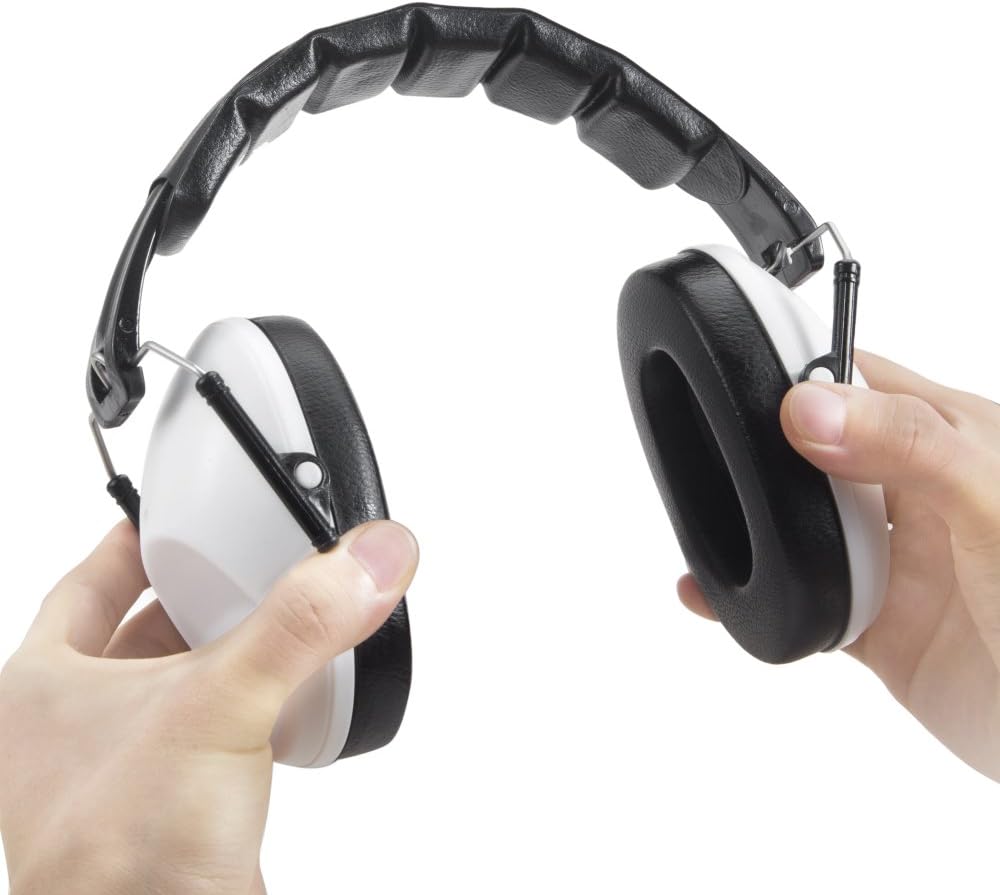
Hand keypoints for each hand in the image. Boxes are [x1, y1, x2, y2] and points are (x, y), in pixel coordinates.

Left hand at [0, 519, 417, 894]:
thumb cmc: (124, 858)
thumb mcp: (218, 706)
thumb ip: (301, 623)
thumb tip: (367, 558)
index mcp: (42, 688)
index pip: (87, 584)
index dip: (131, 542)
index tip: (173, 516)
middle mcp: (70, 729)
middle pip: (138, 631)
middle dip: (195, 597)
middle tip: (245, 564)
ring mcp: (116, 772)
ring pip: (176, 684)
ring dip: (225, 655)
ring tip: (275, 625)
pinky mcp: (166, 808)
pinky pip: (209, 734)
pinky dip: (246, 710)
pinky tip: (284, 704)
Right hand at [678, 351, 999, 781]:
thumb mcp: (990, 506)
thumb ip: (909, 447)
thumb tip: (809, 408)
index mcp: (954, 441)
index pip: (861, 382)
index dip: (801, 373)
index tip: (736, 376)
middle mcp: (921, 496)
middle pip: (816, 456)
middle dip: (762, 453)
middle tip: (707, 454)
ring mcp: (899, 563)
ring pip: (805, 531)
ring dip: (757, 529)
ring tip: (703, 522)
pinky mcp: (881, 627)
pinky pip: (805, 602)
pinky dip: (760, 597)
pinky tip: (716, 594)